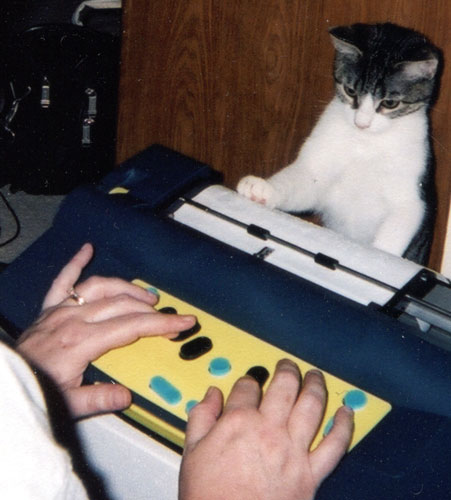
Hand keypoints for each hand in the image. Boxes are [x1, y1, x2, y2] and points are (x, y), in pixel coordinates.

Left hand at [16, 243, 195, 417]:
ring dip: (127, 289)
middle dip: (153, 310)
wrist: (6, 382)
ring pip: (101, 287)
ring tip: (146, 296)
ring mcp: (61, 309)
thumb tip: (127, 396)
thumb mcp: (68, 404)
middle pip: (123, 305)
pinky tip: (86, 249)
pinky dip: (76, 263)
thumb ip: (98, 399)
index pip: (132, 326)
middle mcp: (74, 319)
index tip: (184, 322)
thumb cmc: (36, 389)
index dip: (163, 324)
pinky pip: (63, 280)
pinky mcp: (49, 307)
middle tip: (171, 317)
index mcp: (82, 341)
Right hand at [179, 359, 353, 499]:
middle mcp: (269, 430)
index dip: (248, 381)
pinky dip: (344, 427)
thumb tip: (211, 394)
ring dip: (315, 385)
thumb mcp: (192, 452)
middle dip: (286, 370)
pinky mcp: (310, 474)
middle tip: (287, 364)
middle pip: (284, 386)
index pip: (247, 387)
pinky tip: (347, 412)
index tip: (249, 384)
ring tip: (315, 375)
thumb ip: (201, 417)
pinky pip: (334, 445)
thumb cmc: (209, 496)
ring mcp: (293, 450)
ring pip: (311, 406)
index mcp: (239, 422)